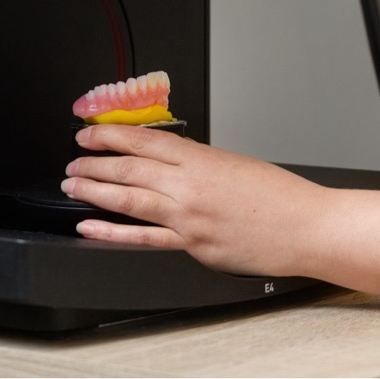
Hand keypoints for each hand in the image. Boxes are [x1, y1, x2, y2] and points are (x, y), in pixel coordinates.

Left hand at [63, 124, 330, 276]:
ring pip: (129, 200)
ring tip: (73, 184)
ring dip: (95, 190)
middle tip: (74, 159)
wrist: (306, 226)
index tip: (90, 132)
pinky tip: (90, 226)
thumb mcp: (238, 164)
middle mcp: (191, 186)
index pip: (145, 141)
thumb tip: (171, 166)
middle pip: (130, 169)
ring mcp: (189, 218)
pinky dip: (112, 231)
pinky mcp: (192, 245)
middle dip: (95, 162)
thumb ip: (201, 164)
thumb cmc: (282, 196)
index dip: (111, 135)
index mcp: (204, 159)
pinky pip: (143, 238)